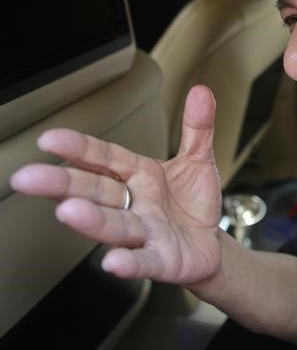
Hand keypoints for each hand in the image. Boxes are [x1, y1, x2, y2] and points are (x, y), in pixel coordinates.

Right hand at [10, 85, 222, 284]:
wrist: (210, 245)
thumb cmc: (193, 204)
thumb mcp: (198, 160)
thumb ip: (197, 127)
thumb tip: (201, 91)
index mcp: (138, 175)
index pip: (104, 159)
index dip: (78, 149)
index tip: (50, 139)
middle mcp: (133, 204)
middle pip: (94, 192)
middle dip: (62, 184)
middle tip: (28, 178)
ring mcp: (143, 234)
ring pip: (113, 225)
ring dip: (91, 220)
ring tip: (67, 211)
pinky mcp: (161, 261)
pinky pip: (143, 262)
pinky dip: (128, 262)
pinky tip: (112, 262)